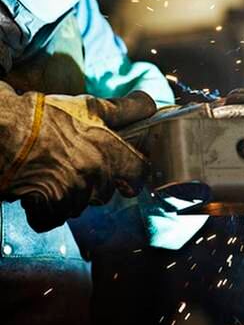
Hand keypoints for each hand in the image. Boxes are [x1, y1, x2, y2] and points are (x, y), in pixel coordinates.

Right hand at [1, 89, 156, 231]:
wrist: (3, 132)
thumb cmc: (43, 117)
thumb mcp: (89, 106)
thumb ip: (125, 110)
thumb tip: (149, 106)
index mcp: (109, 150)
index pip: (140, 171)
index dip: (136, 173)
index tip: (129, 174)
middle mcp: (95, 174)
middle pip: (108, 190)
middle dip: (97, 182)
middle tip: (78, 165)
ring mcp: (73, 194)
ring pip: (81, 205)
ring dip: (71, 195)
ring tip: (54, 173)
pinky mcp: (48, 207)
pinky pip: (54, 218)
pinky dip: (46, 210)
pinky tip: (38, 191)